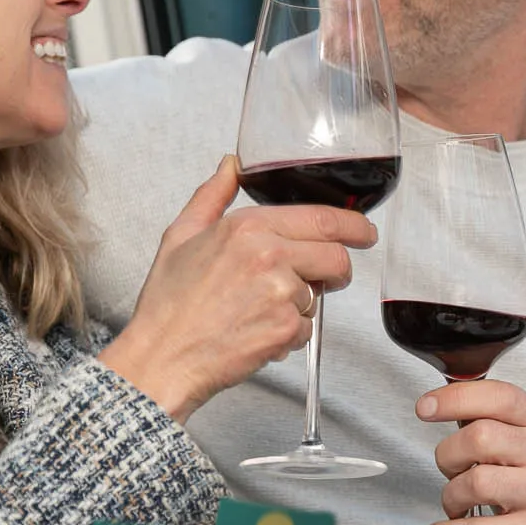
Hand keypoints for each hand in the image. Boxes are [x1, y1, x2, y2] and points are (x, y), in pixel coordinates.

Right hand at [100, 156, 374, 421]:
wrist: (161, 358)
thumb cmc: (168, 306)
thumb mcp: (180, 236)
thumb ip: (212, 195)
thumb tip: (232, 165)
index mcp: (246, 228)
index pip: (322, 218)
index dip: (353, 226)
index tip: (364, 232)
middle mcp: (268, 255)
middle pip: (336, 257)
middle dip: (335, 271)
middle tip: (321, 281)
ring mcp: (280, 294)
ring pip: (320, 296)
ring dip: (300, 306)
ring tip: (258, 312)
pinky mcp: (285, 329)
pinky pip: (307, 329)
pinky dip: (288, 336)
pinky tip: (256, 333)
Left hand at [418, 379, 525, 524]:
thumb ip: (499, 424)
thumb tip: (446, 407)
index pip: (500, 397)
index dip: (456, 399)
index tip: (426, 406)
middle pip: (479, 437)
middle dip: (448, 455)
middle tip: (451, 470)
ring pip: (475, 482)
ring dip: (450, 496)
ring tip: (457, 504)